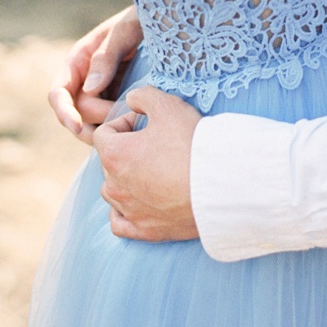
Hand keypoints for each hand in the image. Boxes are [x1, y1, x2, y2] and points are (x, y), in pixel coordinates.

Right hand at [49, 7, 142, 144]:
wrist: (166, 20)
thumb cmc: (143, 19)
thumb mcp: (126, 31)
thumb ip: (106, 57)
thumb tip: (90, 89)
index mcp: (79, 60)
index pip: (59, 93)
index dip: (64, 112)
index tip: (77, 127)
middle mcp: (85, 77)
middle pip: (79, 112)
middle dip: (99, 120)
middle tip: (130, 117)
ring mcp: (103, 91)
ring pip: (94, 121)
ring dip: (108, 129)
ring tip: (134, 127)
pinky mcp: (119, 99)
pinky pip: (112, 120)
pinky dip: (121, 128)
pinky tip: (139, 128)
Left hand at [95, 85, 201, 241]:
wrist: (222, 187)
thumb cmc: (192, 145)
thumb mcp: (167, 105)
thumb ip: (141, 96)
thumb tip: (131, 100)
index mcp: (114, 155)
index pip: (104, 133)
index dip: (124, 123)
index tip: (146, 123)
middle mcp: (115, 186)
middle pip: (109, 162)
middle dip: (126, 150)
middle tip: (155, 145)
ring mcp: (129, 211)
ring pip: (112, 192)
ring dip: (125, 180)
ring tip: (151, 171)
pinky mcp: (145, 231)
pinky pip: (119, 223)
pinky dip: (124, 213)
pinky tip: (138, 203)